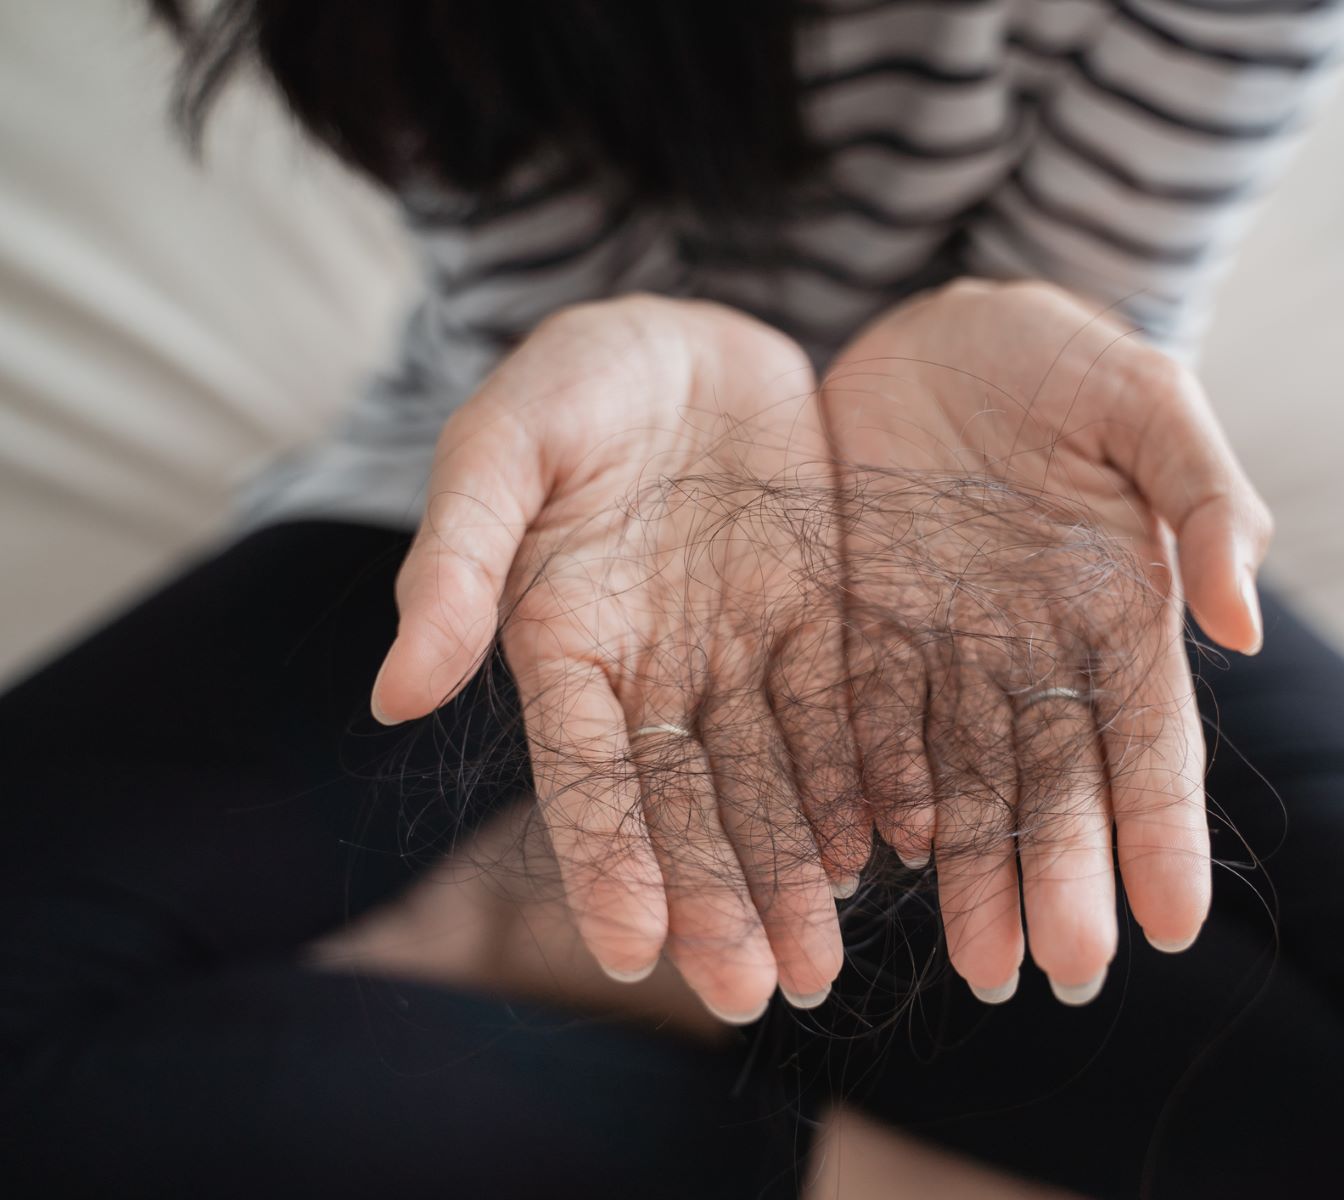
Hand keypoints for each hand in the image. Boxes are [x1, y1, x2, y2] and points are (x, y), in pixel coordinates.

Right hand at [369, 296, 845, 1022]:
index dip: (608, 858)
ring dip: (794, 867)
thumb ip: (457, 560)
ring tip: (822, 958)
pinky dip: (862, 776)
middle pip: (688, 800)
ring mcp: (743, 647)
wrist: (689, 335)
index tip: (633, 948)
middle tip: (758, 990)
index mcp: (566, 639)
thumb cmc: (573, 380)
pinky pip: (844, 707)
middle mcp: (657, 667)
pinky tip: (886, 848)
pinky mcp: (823, 616)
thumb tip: (396, 695)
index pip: (586, 771)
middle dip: (718, 896)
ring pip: (771, 776)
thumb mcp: (501, 443)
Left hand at [820, 278, 1272, 1001]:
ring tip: (978, 962)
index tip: (1174, 925)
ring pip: (961, 782)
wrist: (940, 326)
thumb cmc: (1063, 359)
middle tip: (1058, 969)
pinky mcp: (861, 629)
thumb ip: (1201, 498)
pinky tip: (876, 858)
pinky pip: (866, 724)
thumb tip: (1246, 626)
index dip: (1162, 832)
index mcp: (1120, 612)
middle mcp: (1037, 654)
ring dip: (972, 871)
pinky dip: (873, 793)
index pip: (1150, 742)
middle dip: (1062, 878)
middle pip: (1055, 785)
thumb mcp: (1145, 401)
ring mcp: (946, 651)